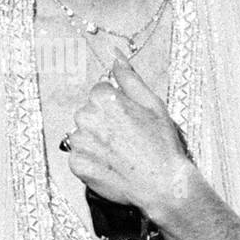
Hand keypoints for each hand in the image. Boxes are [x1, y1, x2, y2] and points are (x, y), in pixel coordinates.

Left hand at [64, 56, 195, 223]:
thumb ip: (129, 78)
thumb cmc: (161, 144)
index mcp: (104, 98)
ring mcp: (80, 142)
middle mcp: (86, 117)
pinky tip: (111, 165)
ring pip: (82, 134)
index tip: (129, 120)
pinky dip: (91, 161)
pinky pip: (79, 156)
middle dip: (103, 122)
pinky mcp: (77, 164)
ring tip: (120, 153)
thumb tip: (115, 56)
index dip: (117, 105)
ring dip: (96, 141)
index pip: (99, 92)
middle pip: (88, 112)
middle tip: (127, 138)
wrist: (162, 184)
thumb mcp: (152, 104)